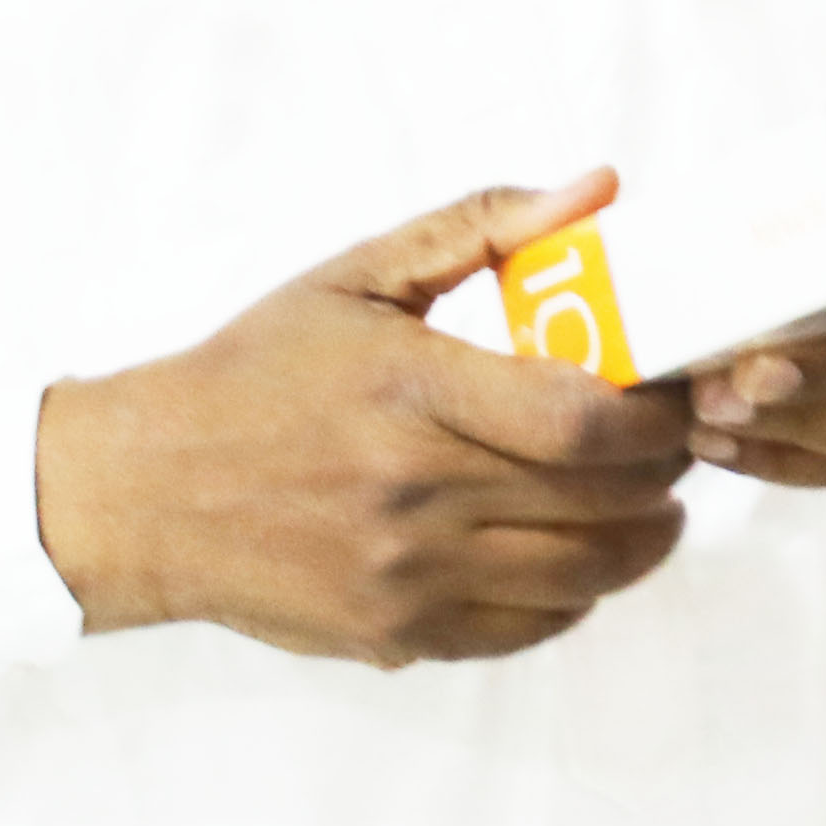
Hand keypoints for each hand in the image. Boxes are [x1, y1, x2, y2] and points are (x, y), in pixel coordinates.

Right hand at [34, 176, 695, 664]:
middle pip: (601, 500)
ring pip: (583, 575)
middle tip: (680, 445)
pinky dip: (579, 596)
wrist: (145, 491)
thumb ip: (482, 226)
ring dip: (643, 541)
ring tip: (655, 506)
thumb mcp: (357, 275)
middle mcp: (412, 491)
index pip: (582, 420)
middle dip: (666, 472)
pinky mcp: (396, 635)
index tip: (675, 391)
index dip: (657, 414)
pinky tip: (582, 556)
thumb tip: (599, 189)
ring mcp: (405, 576)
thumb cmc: (255, 373)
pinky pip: (529, 628)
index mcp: (409, 389)